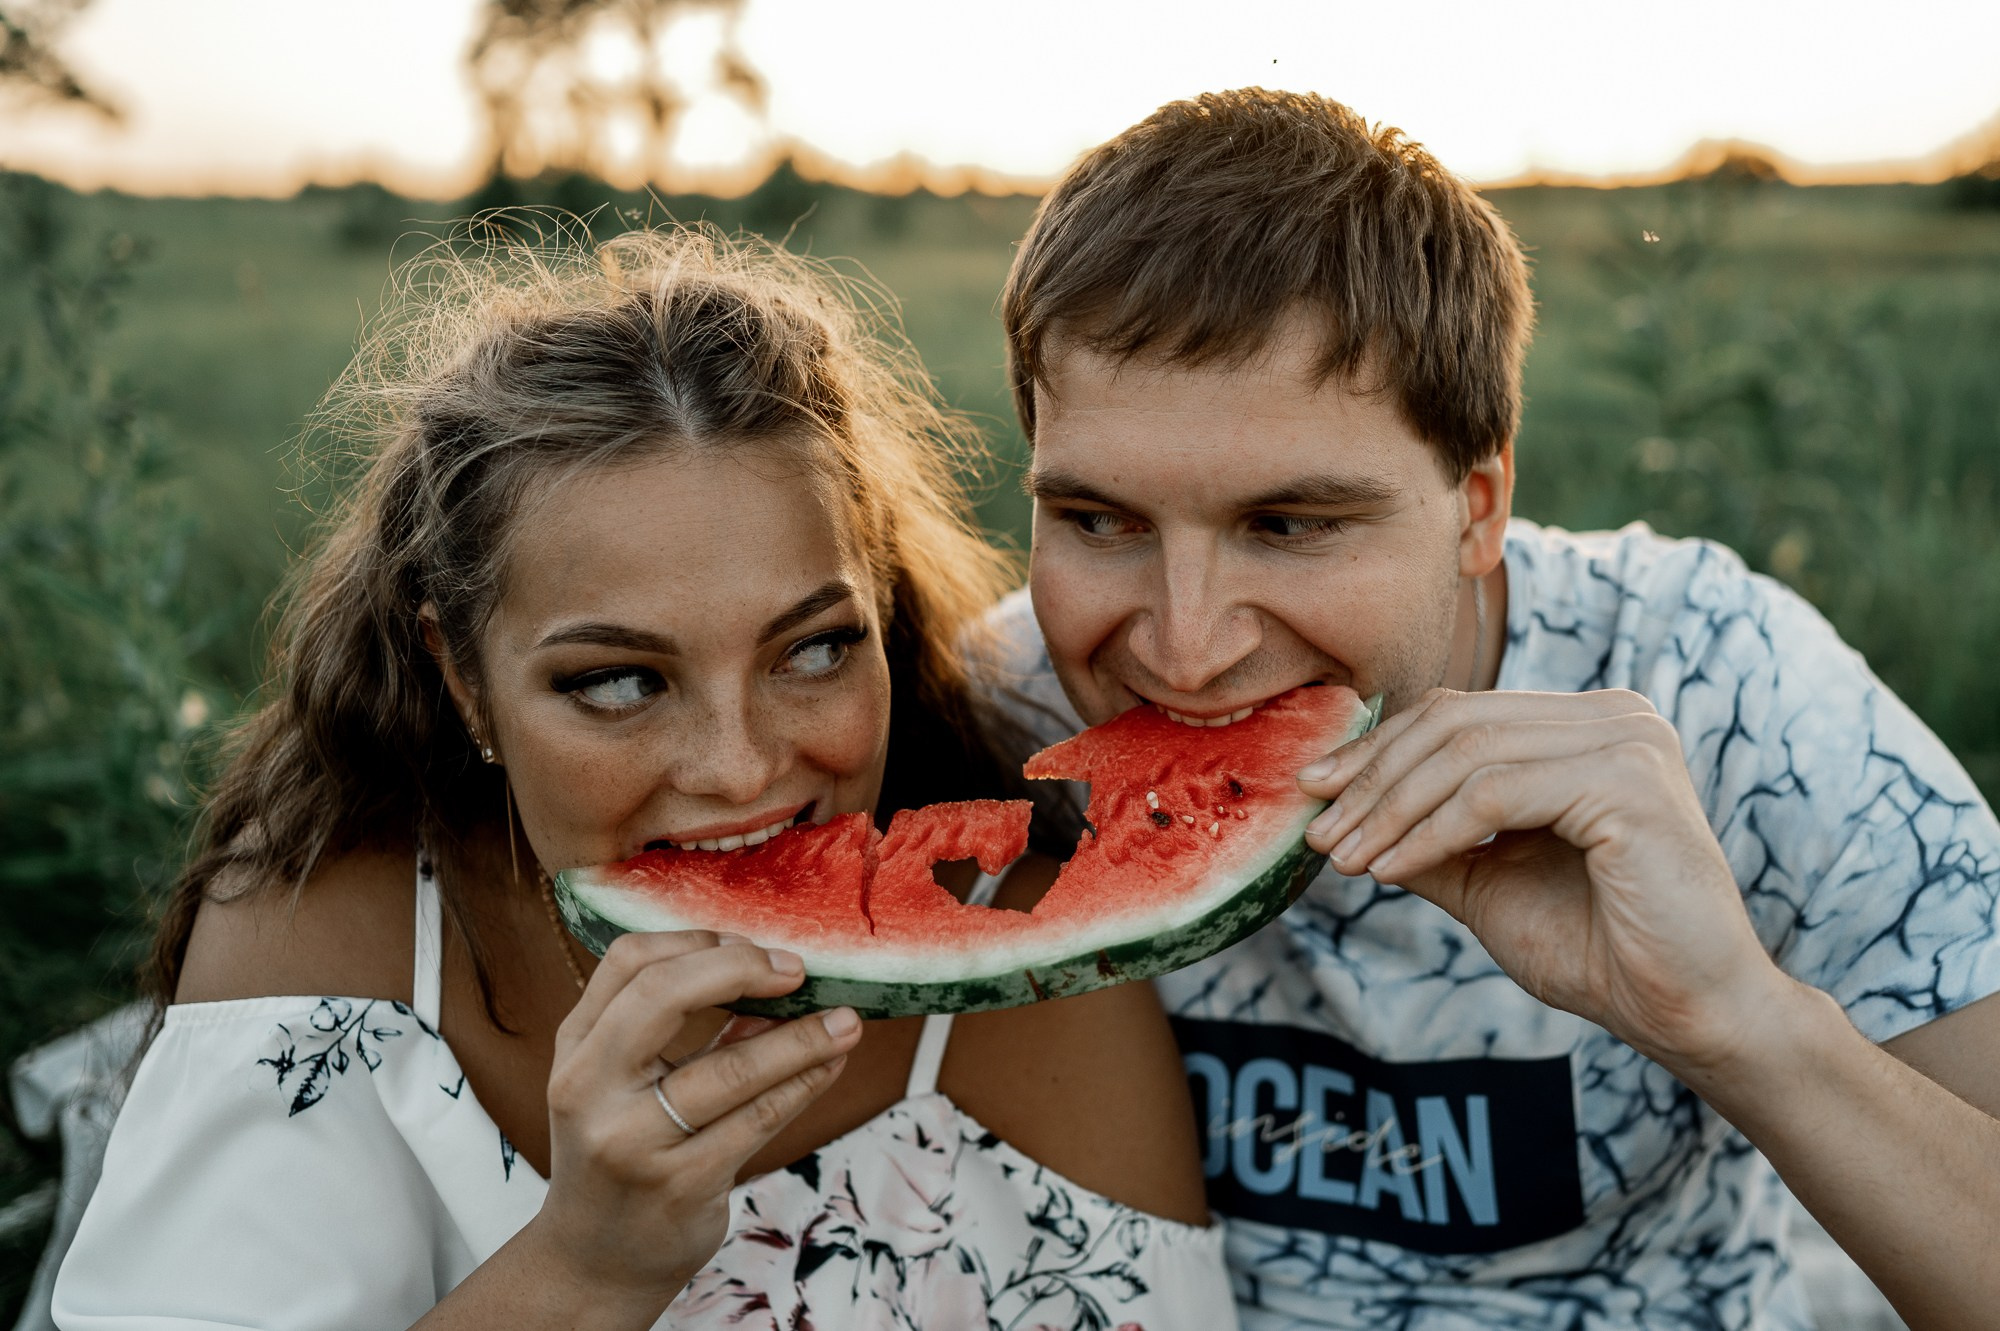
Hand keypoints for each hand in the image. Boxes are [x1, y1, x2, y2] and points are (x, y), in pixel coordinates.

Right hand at [525, 931, 862, 1311]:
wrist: (591, 1260)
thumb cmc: (620, 1149)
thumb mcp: (623, 1081)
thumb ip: (678, 1027)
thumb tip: (772, 976)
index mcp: (575, 1050)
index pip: (627, 962)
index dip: (697, 940)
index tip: (751, 943)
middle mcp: (590, 1090)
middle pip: (662, 996)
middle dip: (741, 969)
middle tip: (798, 970)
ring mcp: (633, 1141)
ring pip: (729, 1068)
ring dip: (801, 1038)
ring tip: (846, 1021)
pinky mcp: (679, 1185)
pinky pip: (758, 1120)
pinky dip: (803, 1084)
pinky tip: (830, 1065)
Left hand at [1298, 688, 1795, 1069]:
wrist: (1686, 1014)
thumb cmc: (1600, 950)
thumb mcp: (1489, 881)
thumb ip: (1428, 839)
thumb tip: (1339, 813)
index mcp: (1588, 726)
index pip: (1460, 715)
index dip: (1378, 751)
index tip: (1314, 794)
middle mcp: (1615, 715)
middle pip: (1456, 723)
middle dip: (1372, 777)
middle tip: (1317, 830)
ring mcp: (1628, 740)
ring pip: (1466, 754)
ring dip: (1389, 809)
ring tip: (1343, 858)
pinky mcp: (1628, 780)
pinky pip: (1493, 795)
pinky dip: (1428, 831)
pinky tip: (1389, 869)